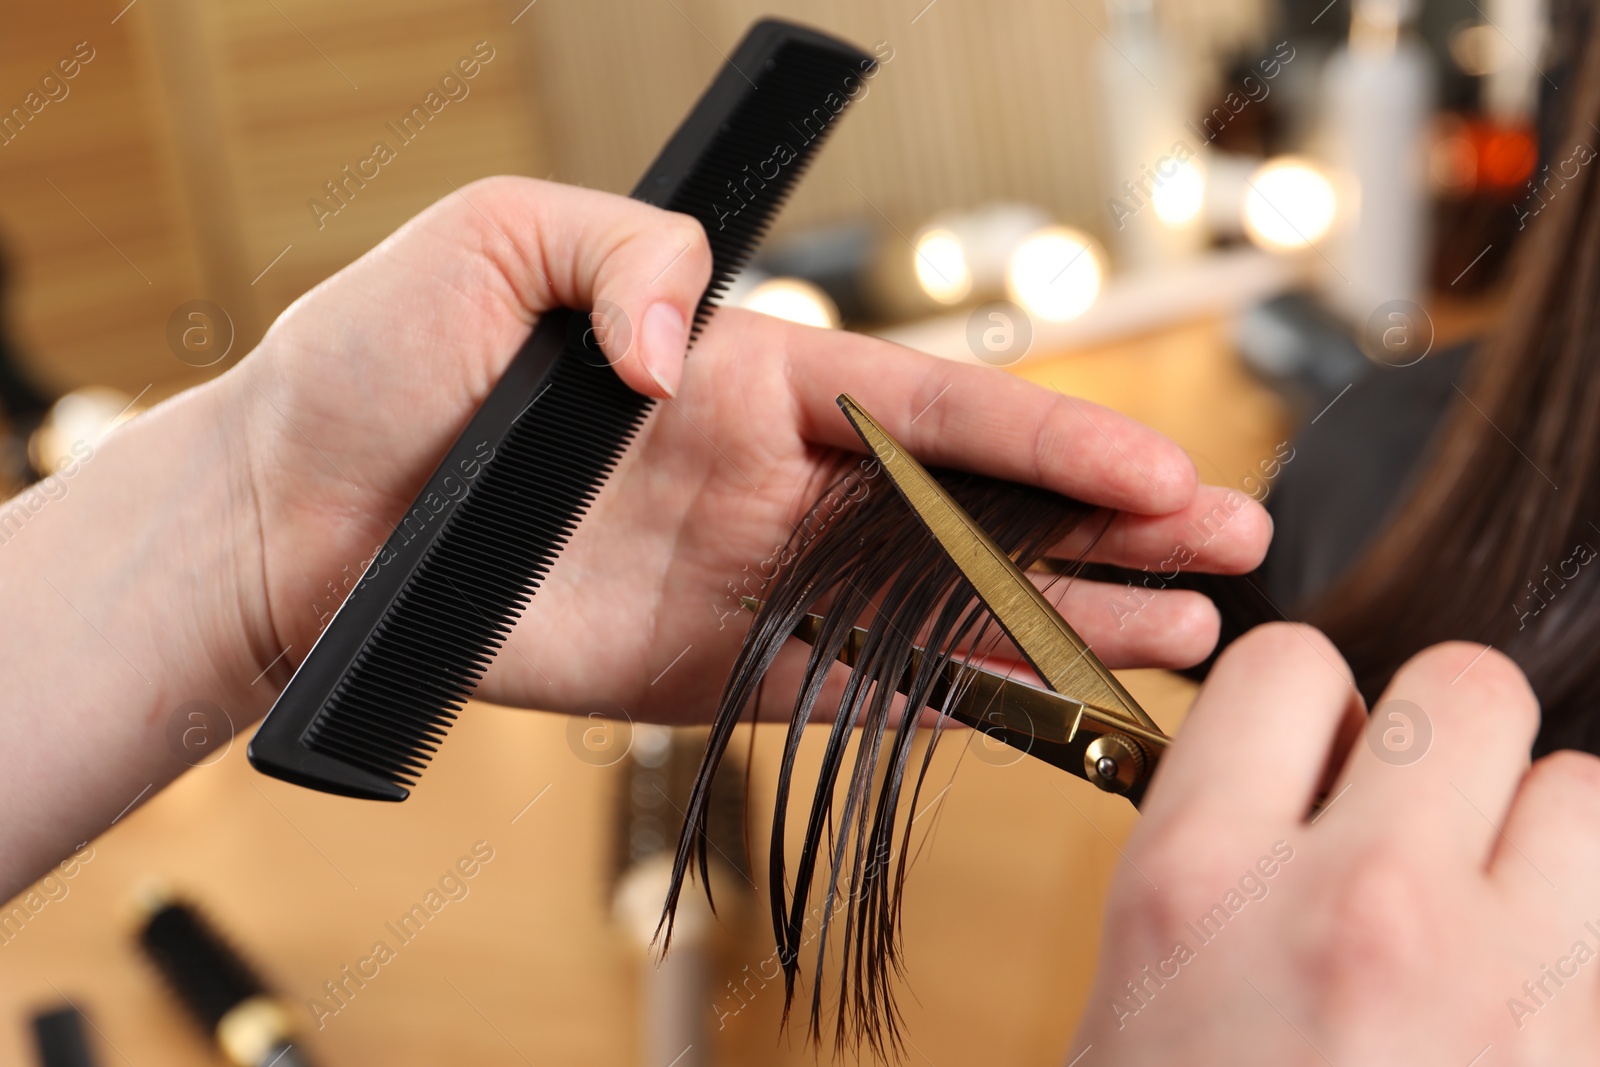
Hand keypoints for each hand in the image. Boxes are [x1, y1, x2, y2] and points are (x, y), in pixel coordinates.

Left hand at [227, 176, 1270, 720]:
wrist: (297, 518)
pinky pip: (861, 687)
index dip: (1053, 437)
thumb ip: (621, 254)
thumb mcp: (496, 245)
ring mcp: (754, 579)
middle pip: (974, 505)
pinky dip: (960, 698)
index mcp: (745, 370)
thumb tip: (693, 347)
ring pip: (945, 602)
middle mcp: (771, 476)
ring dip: (1069, 615)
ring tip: (1191, 628)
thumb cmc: (380, 367)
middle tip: (1231, 546)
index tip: (1158, 465)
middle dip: (1108, 524)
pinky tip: (1057, 697)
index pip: (934, 405)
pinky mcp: (713, 670)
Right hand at [1072, 624, 1599, 1063]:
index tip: (1306, 746)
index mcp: (1201, 879)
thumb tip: (1291, 776)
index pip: (1290, 663)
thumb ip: (1209, 857)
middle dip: (1441, 732)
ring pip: (1577, 790)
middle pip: (1465, 683)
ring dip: (1532, 829)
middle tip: (1410, 808)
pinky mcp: (1584, 1049)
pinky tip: (1509, 994)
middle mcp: (1354, 908)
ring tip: (1481, 903)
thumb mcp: (1134, 985)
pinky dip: (1571, 936)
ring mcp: (1493, 983)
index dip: (1301, 697)